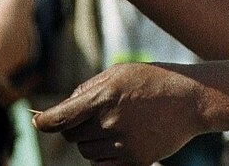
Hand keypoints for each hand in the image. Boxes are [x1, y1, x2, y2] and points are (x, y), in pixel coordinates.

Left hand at [33, 63, 207, 165]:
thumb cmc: (152, 81)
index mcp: (105, 96)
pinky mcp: (135, 161)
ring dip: (90, 141)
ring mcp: (123, 144)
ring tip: (114, 124)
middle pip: (72, 135)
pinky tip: (117, 140)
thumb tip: (64, 108)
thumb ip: (88, 89)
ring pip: (86, 151)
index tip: (38, 123)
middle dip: (76, 126)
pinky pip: (102, 164)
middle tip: (94, 116)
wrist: (190, 100)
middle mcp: (111, 122)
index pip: (62, 117)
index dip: (45, 122)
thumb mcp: (119, 73)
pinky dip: (103, 156)